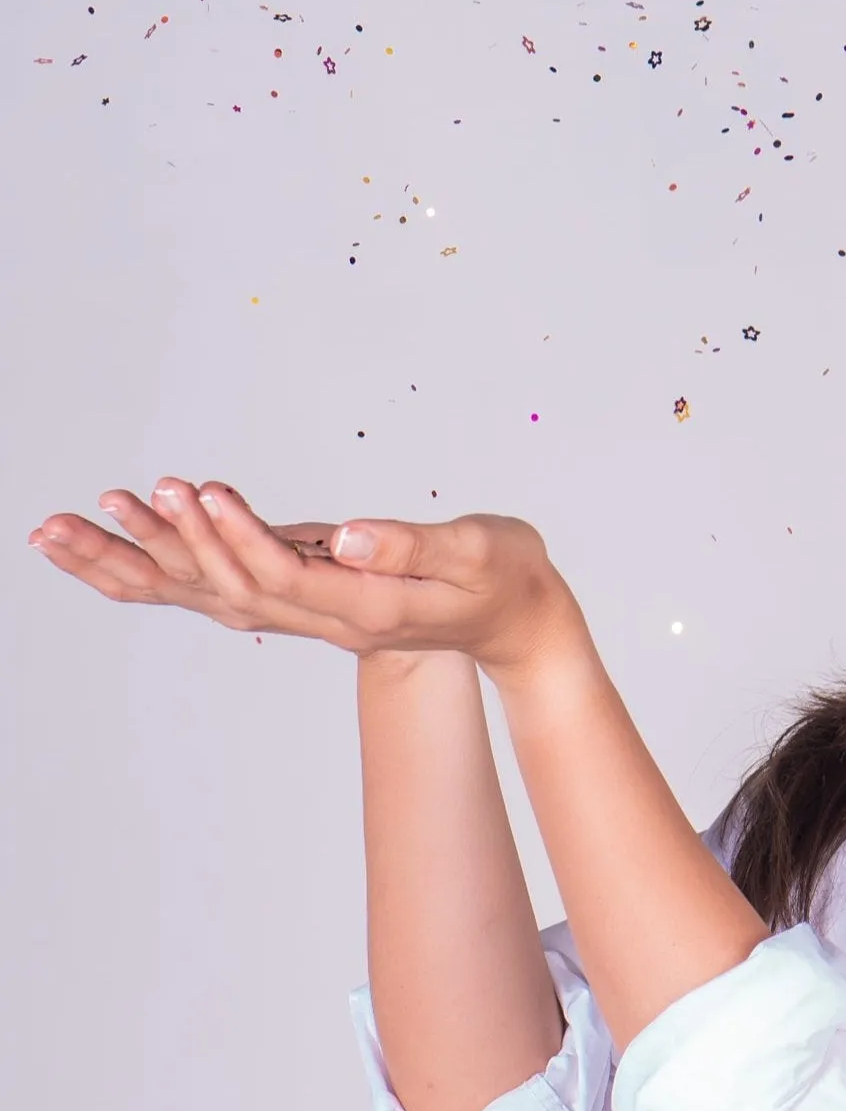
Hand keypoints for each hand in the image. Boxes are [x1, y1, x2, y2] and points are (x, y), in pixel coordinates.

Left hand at [27, 478, 581, 678]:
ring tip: (61, 531)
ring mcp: (316, 612)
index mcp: (367, 609)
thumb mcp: (478, 553)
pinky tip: (125, 541)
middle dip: (158, 552)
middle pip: (223, 595)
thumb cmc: (507, 577)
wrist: (520, 620)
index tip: (196, 489)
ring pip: (211, 596)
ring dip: (138, 566)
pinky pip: (225, 588)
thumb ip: (415, 545)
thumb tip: (348, 536)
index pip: (283, 578)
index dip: (234, 537)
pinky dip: (170, 569)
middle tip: (92, 508)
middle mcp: (330, 618)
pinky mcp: (310, 594)